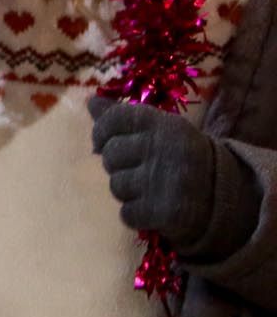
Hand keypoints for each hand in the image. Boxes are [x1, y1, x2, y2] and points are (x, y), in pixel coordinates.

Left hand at [91, 97, 257, 257]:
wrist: (228, 198)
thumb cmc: (181, 157)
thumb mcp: (161, 130)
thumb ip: (124, 116)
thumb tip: (89, 102)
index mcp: (165, 124)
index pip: (114, 119)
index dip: (101, 132)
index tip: (104, 143)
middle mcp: (165, 149)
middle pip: (110, 155)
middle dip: (117, 166)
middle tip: (138, 170)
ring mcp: (165, 181)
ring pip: (116, 186)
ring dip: (128, 192)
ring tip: (149, 189)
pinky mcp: (167, 212)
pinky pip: (127, 214)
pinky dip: (136, 215)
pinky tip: (153, 209)